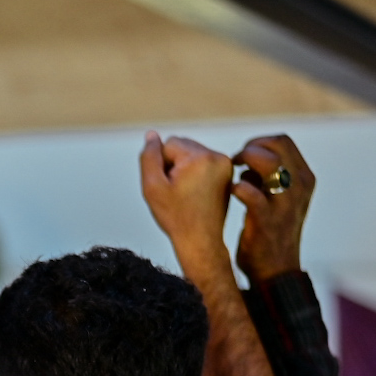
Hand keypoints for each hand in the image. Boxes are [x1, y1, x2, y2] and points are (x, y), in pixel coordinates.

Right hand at [139, 131, 234, 284]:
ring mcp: (225, 164)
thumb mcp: (152, 187)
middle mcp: (217, 156)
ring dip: (184, 169)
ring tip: (186, 193)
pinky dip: (194, 173)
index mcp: (200, 158)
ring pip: (191, 153)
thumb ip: (149, 156)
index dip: (162, 166)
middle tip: (177, 192)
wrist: (201, 240)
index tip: (170, 187)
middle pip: (181, 146)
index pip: (168, 144)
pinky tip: (194, 192)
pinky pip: (202, 162)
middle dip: (174, 165)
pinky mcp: (227, 171)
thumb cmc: (177, 217)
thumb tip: (152, 135)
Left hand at [231, 134, 314, 283]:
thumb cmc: (270, 232)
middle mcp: (299, 186)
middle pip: (275, 144)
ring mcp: (285, 203)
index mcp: (304, 178)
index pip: (282, 141)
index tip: (243, 158)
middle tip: (235, 166)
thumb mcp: (279, 198)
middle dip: (249, 149)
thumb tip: (247, 157)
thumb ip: (267, 176)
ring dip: (244, 162)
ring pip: (267, 162)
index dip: (258, 143)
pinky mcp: (266, 220)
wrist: (275, 271)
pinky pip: (249, 192)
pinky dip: (237, 188)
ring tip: (235, 178)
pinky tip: (232, 194)